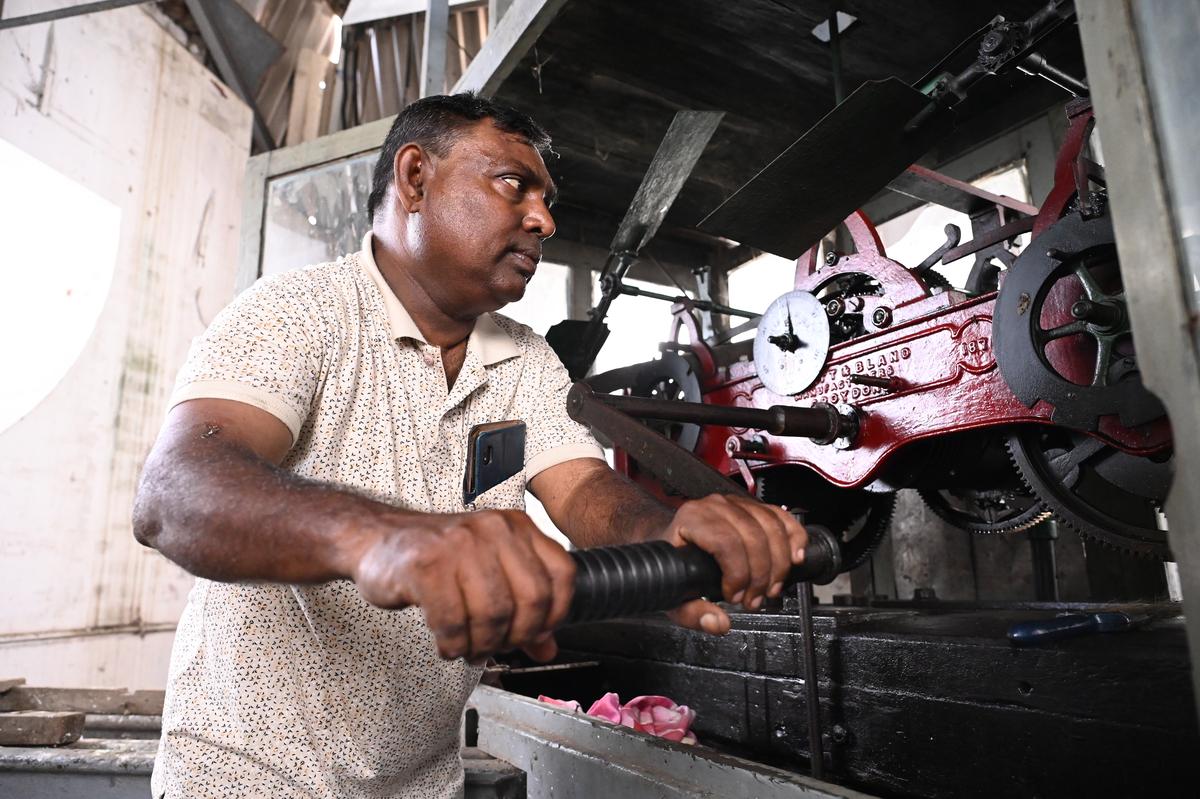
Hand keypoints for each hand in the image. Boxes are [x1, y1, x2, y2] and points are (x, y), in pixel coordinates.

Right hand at [350, 509, 575, 661]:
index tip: (537, 635)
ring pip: (493, 614)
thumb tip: (547, 647)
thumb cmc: (436, 557)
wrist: (377, 539)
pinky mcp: (425, 564)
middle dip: (516, 636)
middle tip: (497, 647)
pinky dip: (453, 645)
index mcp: (515, 526)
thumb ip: (521, 607)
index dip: (556, 614)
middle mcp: (492, 529)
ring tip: (468, 646)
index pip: (562, 574)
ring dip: (481, 645)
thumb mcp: (487, 572)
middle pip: (532, 599)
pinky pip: (452, 622)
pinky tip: (447, 643)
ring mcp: (458, 544)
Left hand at [656, 494, 806, 634]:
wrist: (672, 536)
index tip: (735, 597)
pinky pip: (782, 517)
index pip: (726, 543)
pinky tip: (795, 558)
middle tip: (755, 600)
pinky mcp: (754, 507)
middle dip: (761, 576)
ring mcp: (737, 504)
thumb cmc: (673, 560)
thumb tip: (717, 623)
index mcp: (693, 519)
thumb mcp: (674, 591)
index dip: (738, 574)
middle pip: (754, 538)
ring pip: (773, 528)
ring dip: (779, 564)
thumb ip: (692, 613)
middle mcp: (716, 507)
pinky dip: (795, 538)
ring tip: (770, 589)